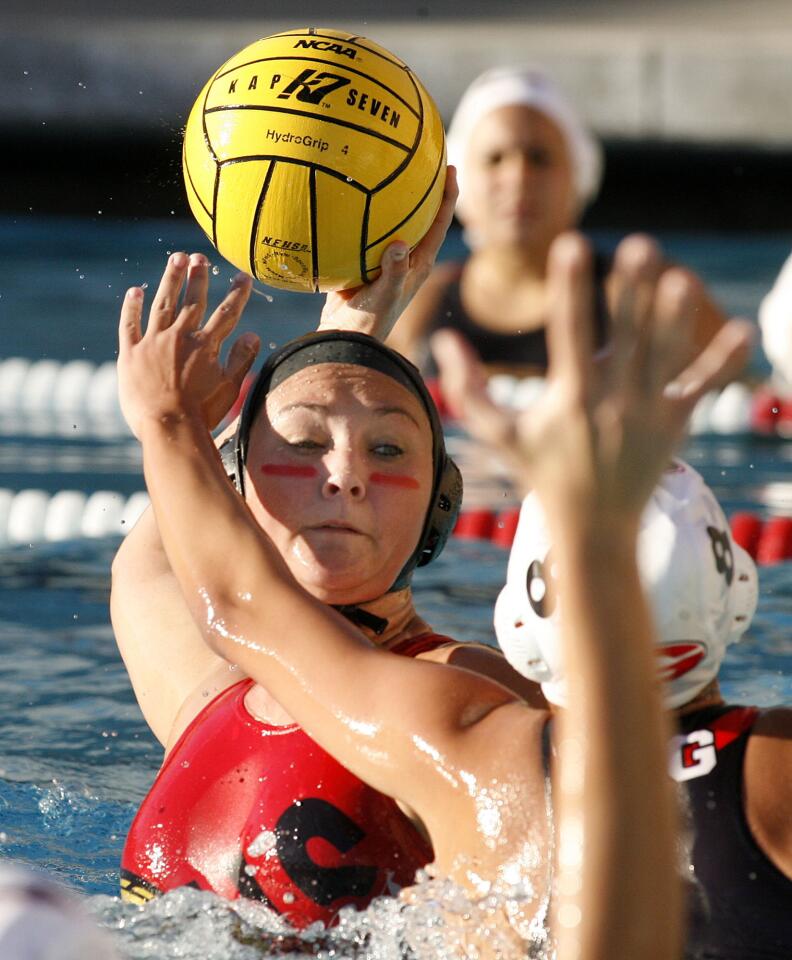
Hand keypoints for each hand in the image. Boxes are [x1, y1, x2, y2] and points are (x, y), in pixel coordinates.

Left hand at [117, 252, 259, 439]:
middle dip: (197, 277)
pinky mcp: (130, 354)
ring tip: (175, 260)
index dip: (237, 293)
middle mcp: (180, 336)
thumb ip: (240, 359)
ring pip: (162, 303)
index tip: (243, 276)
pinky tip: (136, 291)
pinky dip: (132, 307)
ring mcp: (153, 343)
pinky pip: (130, 324)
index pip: (226, 313)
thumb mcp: (229, 388)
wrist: (168, 427)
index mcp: (206, 345)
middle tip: (198, 257)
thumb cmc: (202, 413)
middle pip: (191, 300)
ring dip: (170, 279)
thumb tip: (253, 335)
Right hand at [317, 166, 458, 340]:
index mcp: (418, 264)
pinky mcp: (362, 264)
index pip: (439, 224)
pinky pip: (364, 233)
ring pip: (393, 223)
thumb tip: (399, 243)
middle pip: (421, 218)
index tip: (451, 168)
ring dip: (393, 200)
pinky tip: (346, 197)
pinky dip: (360, 215)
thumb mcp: (384, 295)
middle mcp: (405, 259)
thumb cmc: (369, 321)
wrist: (344, 339)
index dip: (448, 196)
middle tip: (425, 160)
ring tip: (385, 170)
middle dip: (426, 190)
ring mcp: (384, 261)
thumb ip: (393, 270)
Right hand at [434, 233, 752, 529]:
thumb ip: (469, 389)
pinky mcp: (675, 424)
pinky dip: (722, 362)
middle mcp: (612, 401)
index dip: (569, 287)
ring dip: (676, 317)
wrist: (594, 525)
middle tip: (641, 244)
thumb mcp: (500, 435)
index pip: (569, 332)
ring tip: (683, 278)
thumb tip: (442, 341)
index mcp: (570, 397)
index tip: (571, 243)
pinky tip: (744, 330)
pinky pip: (700, 387)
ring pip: (666, 356)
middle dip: (632, 290)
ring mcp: (647, 412)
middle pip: (625, 336)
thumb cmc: (542, 472)